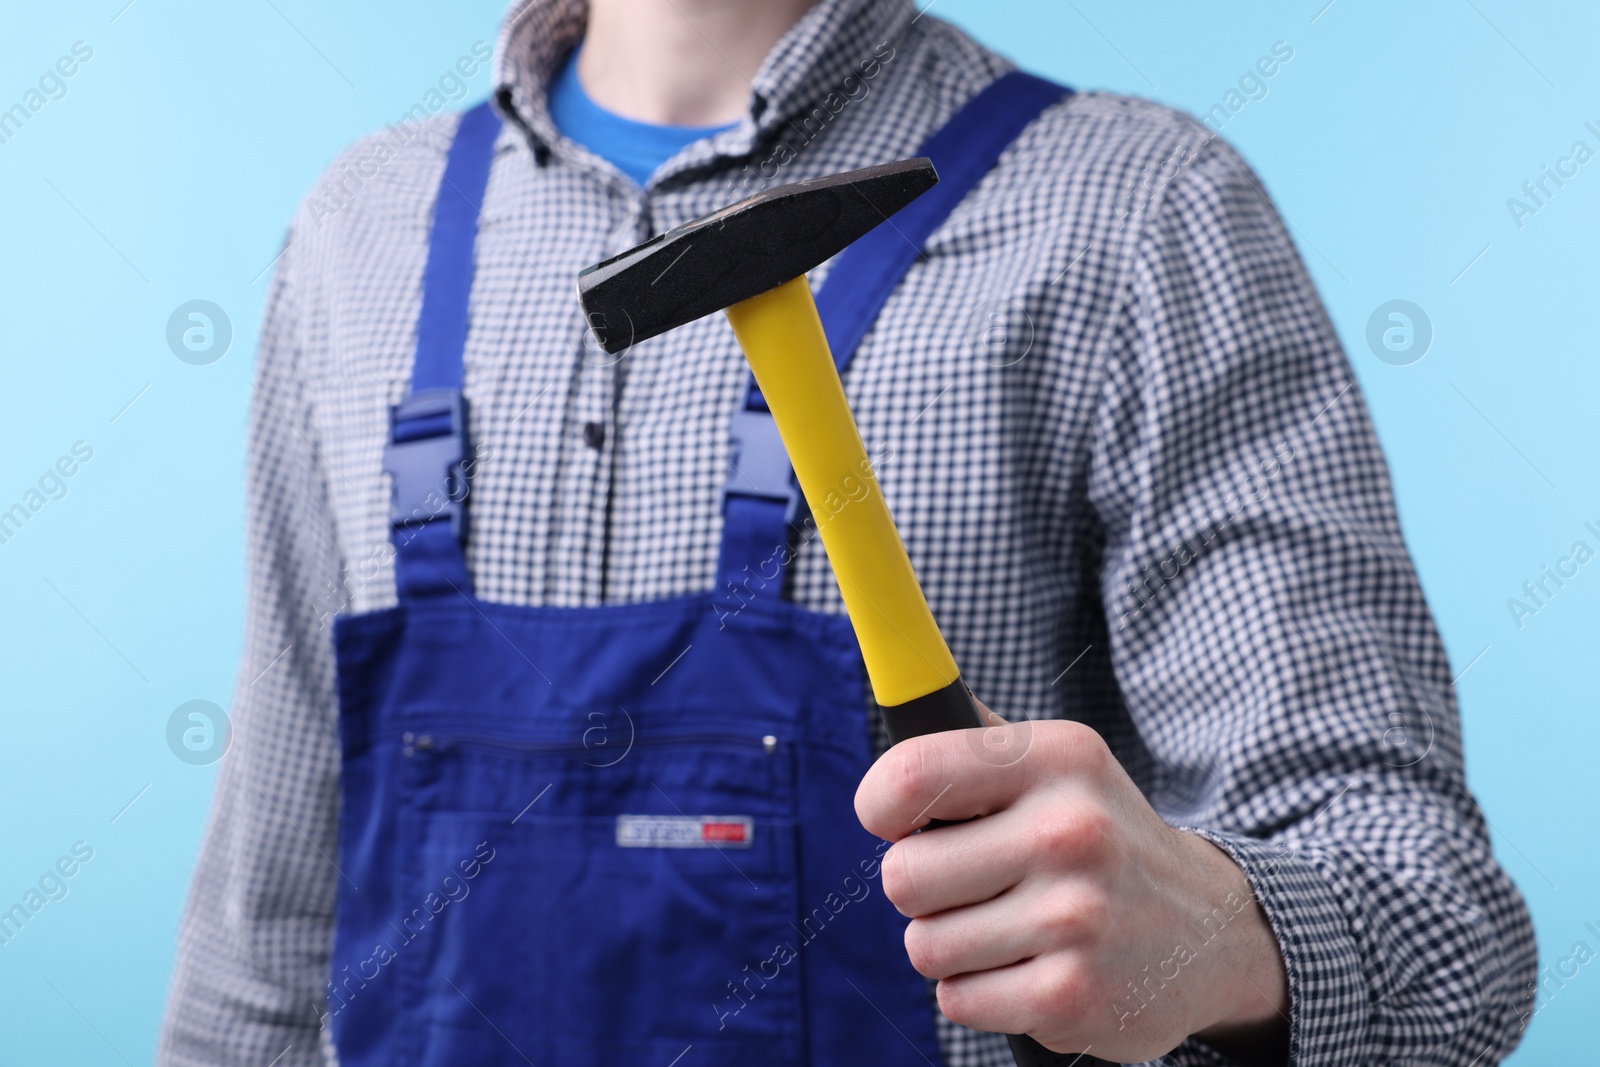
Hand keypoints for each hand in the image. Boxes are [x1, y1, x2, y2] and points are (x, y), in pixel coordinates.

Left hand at [855, 712, 1288, 1063]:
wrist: (1207, 932)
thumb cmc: (1094, 836)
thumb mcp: (1056, 765)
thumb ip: (975, 740)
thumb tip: (906, 695)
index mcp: (1057, 758)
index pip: (910, 777)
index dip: (879, 806)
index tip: (895, 821)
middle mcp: (1071, 831)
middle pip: (902, 876)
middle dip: (922, 889)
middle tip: (974, 883)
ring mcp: (1075, 917)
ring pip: (924, 946)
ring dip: (952, 947)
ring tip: (1012, 927)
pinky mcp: (1070, 996)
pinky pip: (957, 1000)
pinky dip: (981, 993)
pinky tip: (1033, 968)